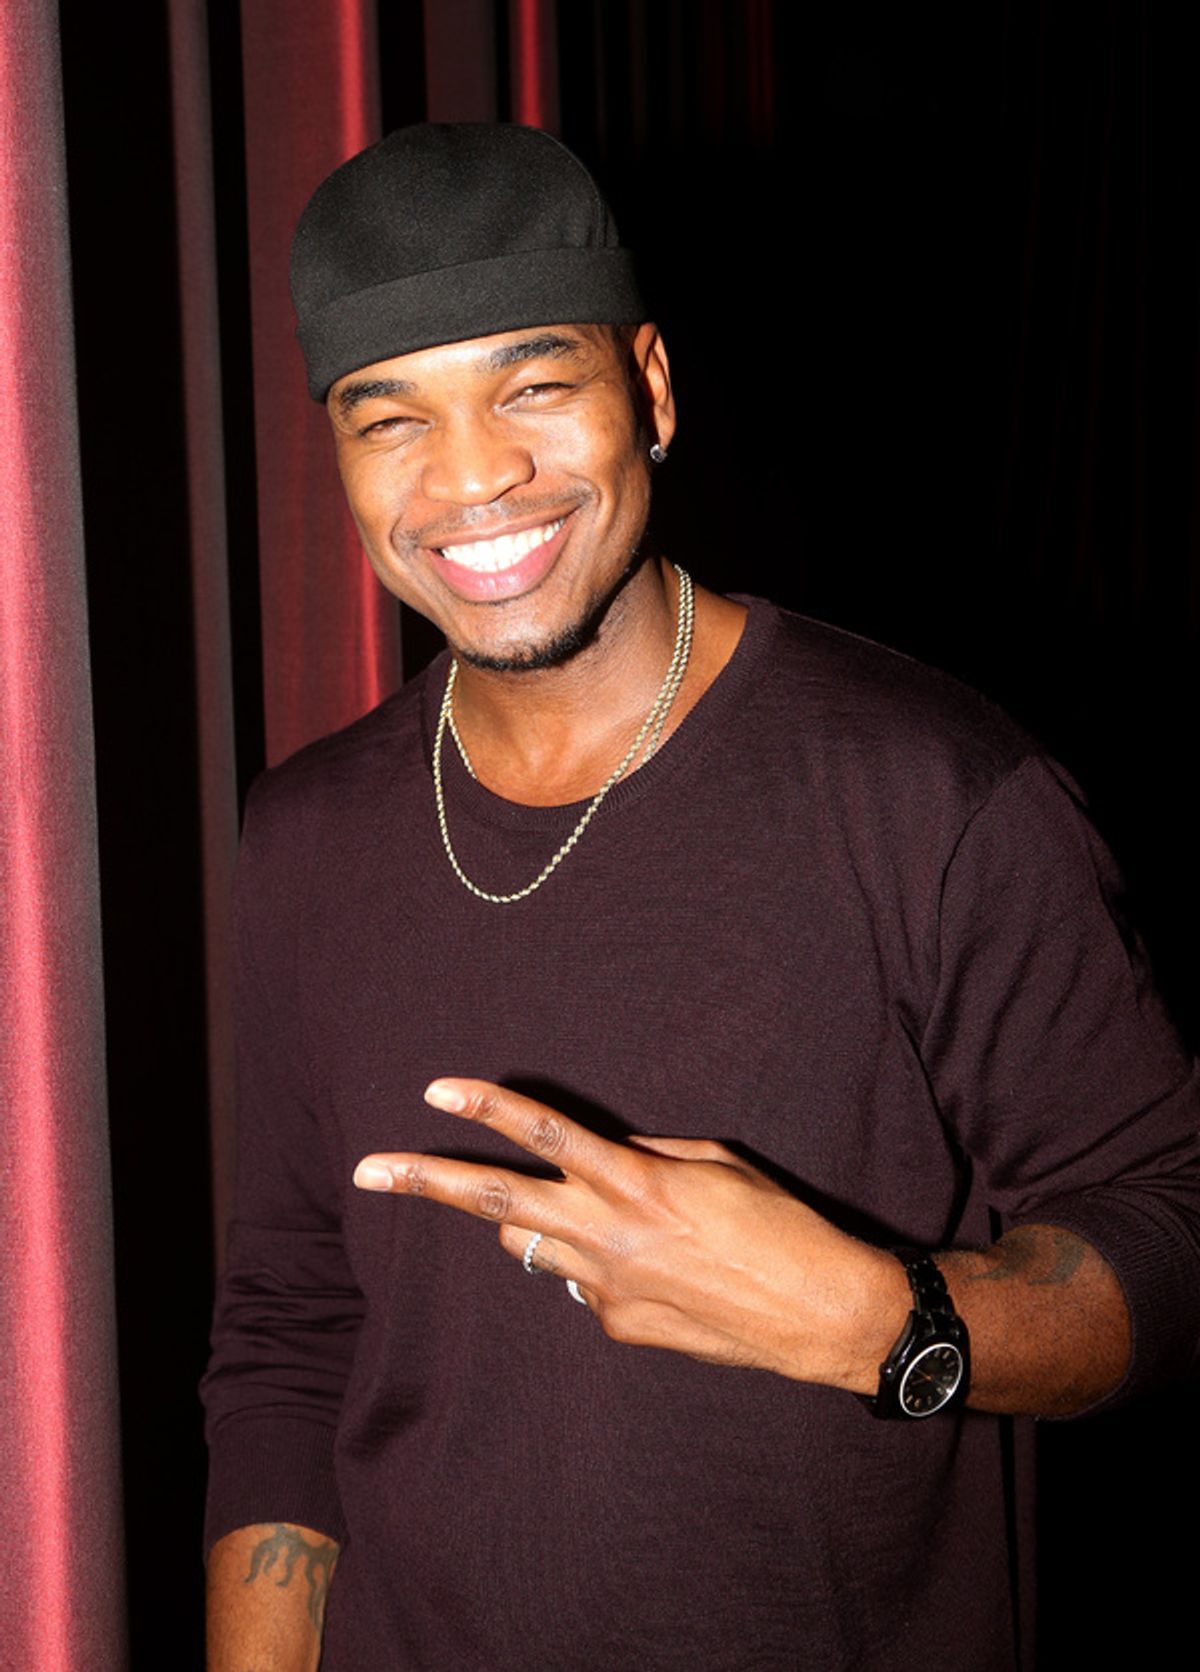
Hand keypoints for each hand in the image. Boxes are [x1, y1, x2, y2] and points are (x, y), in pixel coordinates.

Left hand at [353, 1079, 906, 1391]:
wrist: (821, 1314)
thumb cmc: (779, 1223)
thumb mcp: (715, 1163)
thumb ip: (644, 1156)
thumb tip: (600, 1162)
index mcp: (636, 1182)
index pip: (544, 1135)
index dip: (486, 1106)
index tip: (435, 1089)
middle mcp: (608, 1236)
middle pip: (496, 1202)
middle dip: (427, 1180)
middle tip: (369, 1168)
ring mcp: (606, 1289)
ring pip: (529, 1245)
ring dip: (532, 1221)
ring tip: (587, 1213)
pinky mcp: (619, 1327)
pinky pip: (581, 1284)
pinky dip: (595, 1264)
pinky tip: (658, 1268)